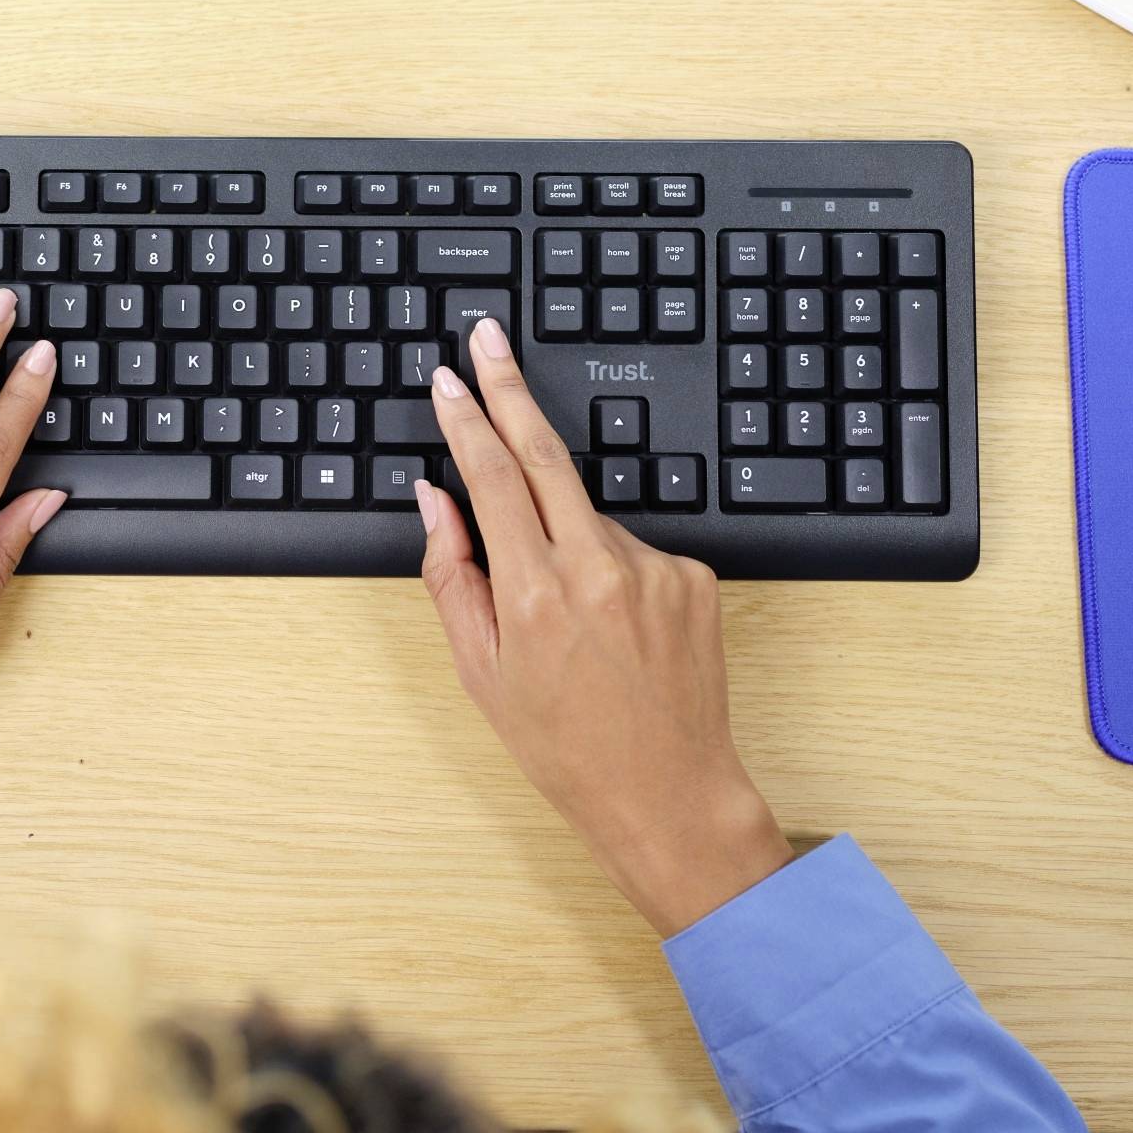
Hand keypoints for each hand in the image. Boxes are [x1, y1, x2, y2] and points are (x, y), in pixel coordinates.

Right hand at [417, 315, 789, 936]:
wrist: (669, 793)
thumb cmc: (566, 747)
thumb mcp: (482, 672)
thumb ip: (453, 575)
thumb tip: (436, 499)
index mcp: (534, 594)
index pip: (491, 477)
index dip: (467, 417)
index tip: (450, 378)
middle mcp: (598, 569)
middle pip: (545, 453)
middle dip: (511, 387)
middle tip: (488, 339)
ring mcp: (655, 567)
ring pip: (589, 518)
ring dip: (567, 540)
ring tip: (574, 625)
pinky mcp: (696, 575)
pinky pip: (636, 548)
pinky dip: (614, 570)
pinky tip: (618, 631)